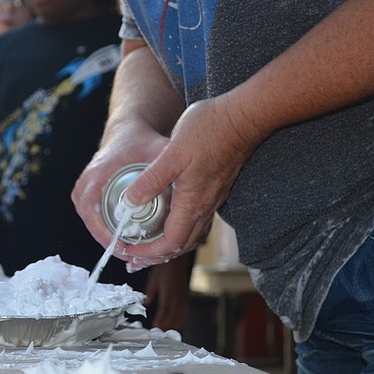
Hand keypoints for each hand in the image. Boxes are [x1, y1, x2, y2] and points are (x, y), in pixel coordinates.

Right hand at [71, 119, 168, 256]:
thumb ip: (168, 167)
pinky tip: (131, 245)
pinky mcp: (89, 199)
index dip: (107, 236)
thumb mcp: (156, 151)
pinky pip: (97, 222)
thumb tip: (182, 188)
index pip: (92, 213)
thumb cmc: (140, 142)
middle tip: (137, 259)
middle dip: (114, 246)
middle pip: (93, 225)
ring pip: (95, 226)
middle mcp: (84, 187)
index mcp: (95, 176)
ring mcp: (84, 194)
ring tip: (137, 256)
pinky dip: (112, 234)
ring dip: (113, 242)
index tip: (126, 249)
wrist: (126, 133)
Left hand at [121, 95, 261, 268]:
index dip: (148, 253)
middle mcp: (205, 206)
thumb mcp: (171, 154)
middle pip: (181, 245)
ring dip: (169, 244)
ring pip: (191, 234)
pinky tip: (170, 218)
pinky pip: (198, 219)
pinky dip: (180, 227)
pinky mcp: (216, 188)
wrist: (244, 116)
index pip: (171, 243)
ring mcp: (213, 198)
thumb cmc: (210, 130)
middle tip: (134, 256)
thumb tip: (130, 202)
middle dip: (156, 255)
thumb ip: (151, 180)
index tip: (129, 251)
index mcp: (192, 202)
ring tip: (148, 244)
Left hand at [142, 252, 192, 331]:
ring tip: (168, 333)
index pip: (164, 309)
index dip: (160, 319)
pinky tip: (178, 325)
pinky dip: (182, 320)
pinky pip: (186, 312)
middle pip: (173, 315)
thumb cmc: (163, 270)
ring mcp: (183, 298)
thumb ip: (149, 294)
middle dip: (167, 325)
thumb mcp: (152, 280)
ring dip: (174, 325)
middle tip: (160, 334)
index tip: (155, 327)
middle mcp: (177, 296)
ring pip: (180, 315)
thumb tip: (145, 305)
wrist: (176, 263)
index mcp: (168, 292)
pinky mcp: (186, 298)